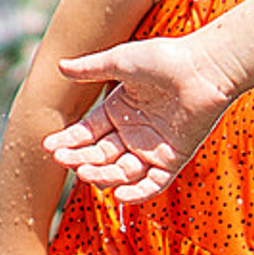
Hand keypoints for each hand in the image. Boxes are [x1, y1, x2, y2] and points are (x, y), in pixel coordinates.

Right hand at [48, 31, 238, 203]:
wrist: (204, 68)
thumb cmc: (165, 58)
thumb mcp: (121, 62)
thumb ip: (91, 69)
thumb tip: (59, 66)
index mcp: (119, 110)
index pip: (87, 133)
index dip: (69, 141)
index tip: (49, 147)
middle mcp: (133, 132)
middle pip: (101, 155)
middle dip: (81, 159)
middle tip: (64, 160)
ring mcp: (152, 147)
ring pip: (122, 172)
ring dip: (104, 175)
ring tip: (87, 172)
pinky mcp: (174, 158)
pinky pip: (153, 183)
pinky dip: (138, 193)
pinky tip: (119, 195)